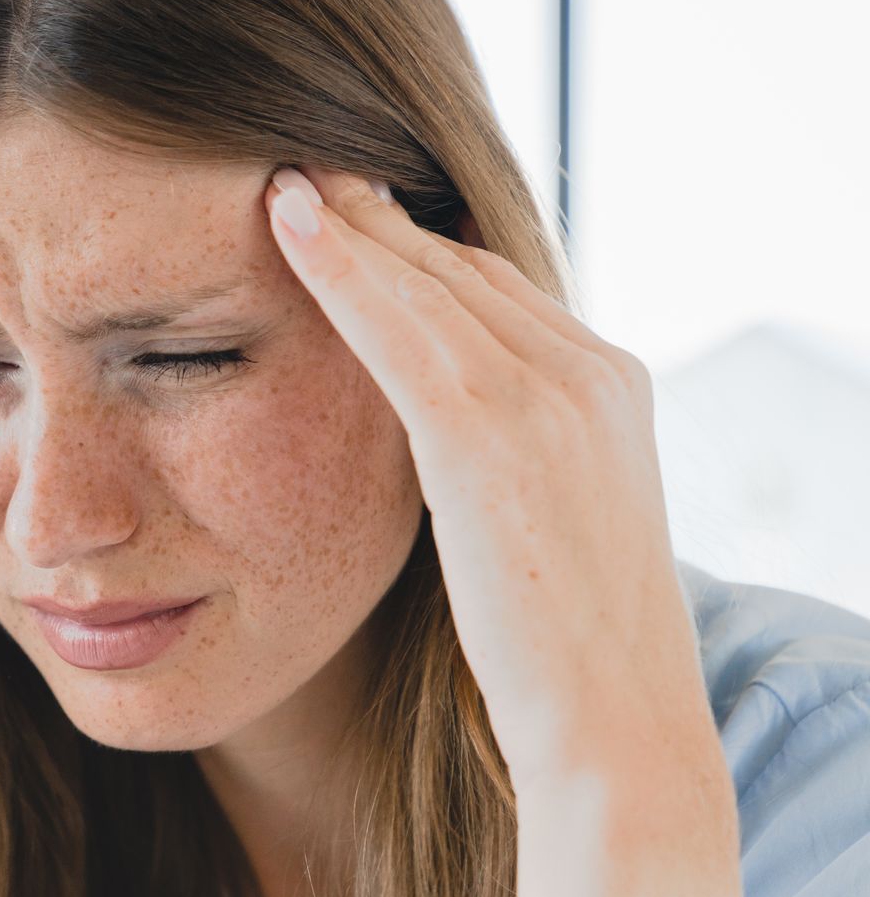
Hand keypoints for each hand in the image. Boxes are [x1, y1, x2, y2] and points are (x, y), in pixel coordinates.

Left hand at [262, 166, 714, 788]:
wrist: (616, 727)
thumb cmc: (564, 647)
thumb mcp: (543, 518)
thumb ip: (502, 451)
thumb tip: (429, 420)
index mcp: (608, 386)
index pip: (493, 286)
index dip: (411, 247)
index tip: (347, 212)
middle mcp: (589, 373)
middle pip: (458, 266)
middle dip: (375, 219)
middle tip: (298, 169)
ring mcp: (551, 400)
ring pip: (427, 281)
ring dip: (347, 224)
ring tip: (279, 176)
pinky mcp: (493, 440)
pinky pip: (401, 330)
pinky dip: (342, 269)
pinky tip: (288, 223)